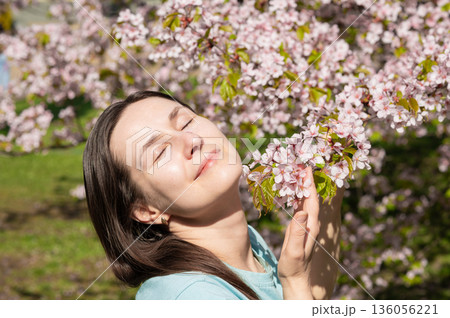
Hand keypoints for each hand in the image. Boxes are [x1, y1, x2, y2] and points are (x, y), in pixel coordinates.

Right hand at [277, 166, 319, 296]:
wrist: (296, 280)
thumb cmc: (294, 267)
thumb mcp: (295, 251)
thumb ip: (298, 232)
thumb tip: (302, 211)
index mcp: (311, 226)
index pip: (312, 200)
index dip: (309, 183)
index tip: (306, 167)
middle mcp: (311, 224)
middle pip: (311, 197)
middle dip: (306, 180)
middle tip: (301, 163)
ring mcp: (307, 225)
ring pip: (306, 200)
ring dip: (302, 186)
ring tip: (297, 171)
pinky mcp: (301, 228)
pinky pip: (300, 206)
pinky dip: (297, 196)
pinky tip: (293, 190)